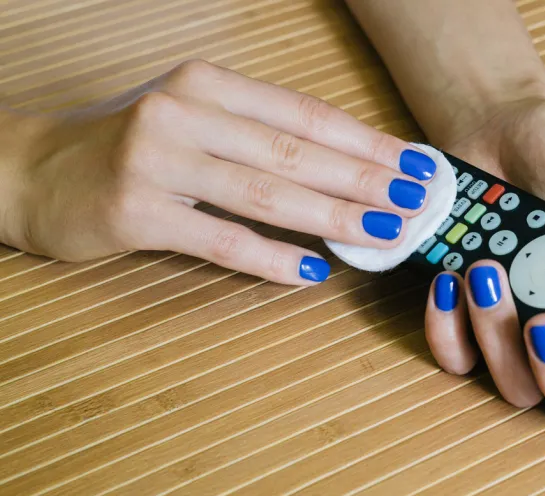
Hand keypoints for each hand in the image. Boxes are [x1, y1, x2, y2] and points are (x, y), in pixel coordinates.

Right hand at [0, 60, 436, 284]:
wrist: (37, 172)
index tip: (415, 166)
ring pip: (264, 193)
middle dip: (365, 180)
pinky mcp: (134, 210)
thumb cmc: (135, 149)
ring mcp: (156, 159)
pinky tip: (312, 271)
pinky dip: (270, 258)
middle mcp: (184, 111)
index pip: (306, 114)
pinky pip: (218, 239)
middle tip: (417, 204)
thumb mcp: (197, 123)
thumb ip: (260, 140)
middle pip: (294, 152)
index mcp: (209, 84)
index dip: (367, 142)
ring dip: (333, 215)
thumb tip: (346, 172)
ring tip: (385, 234)